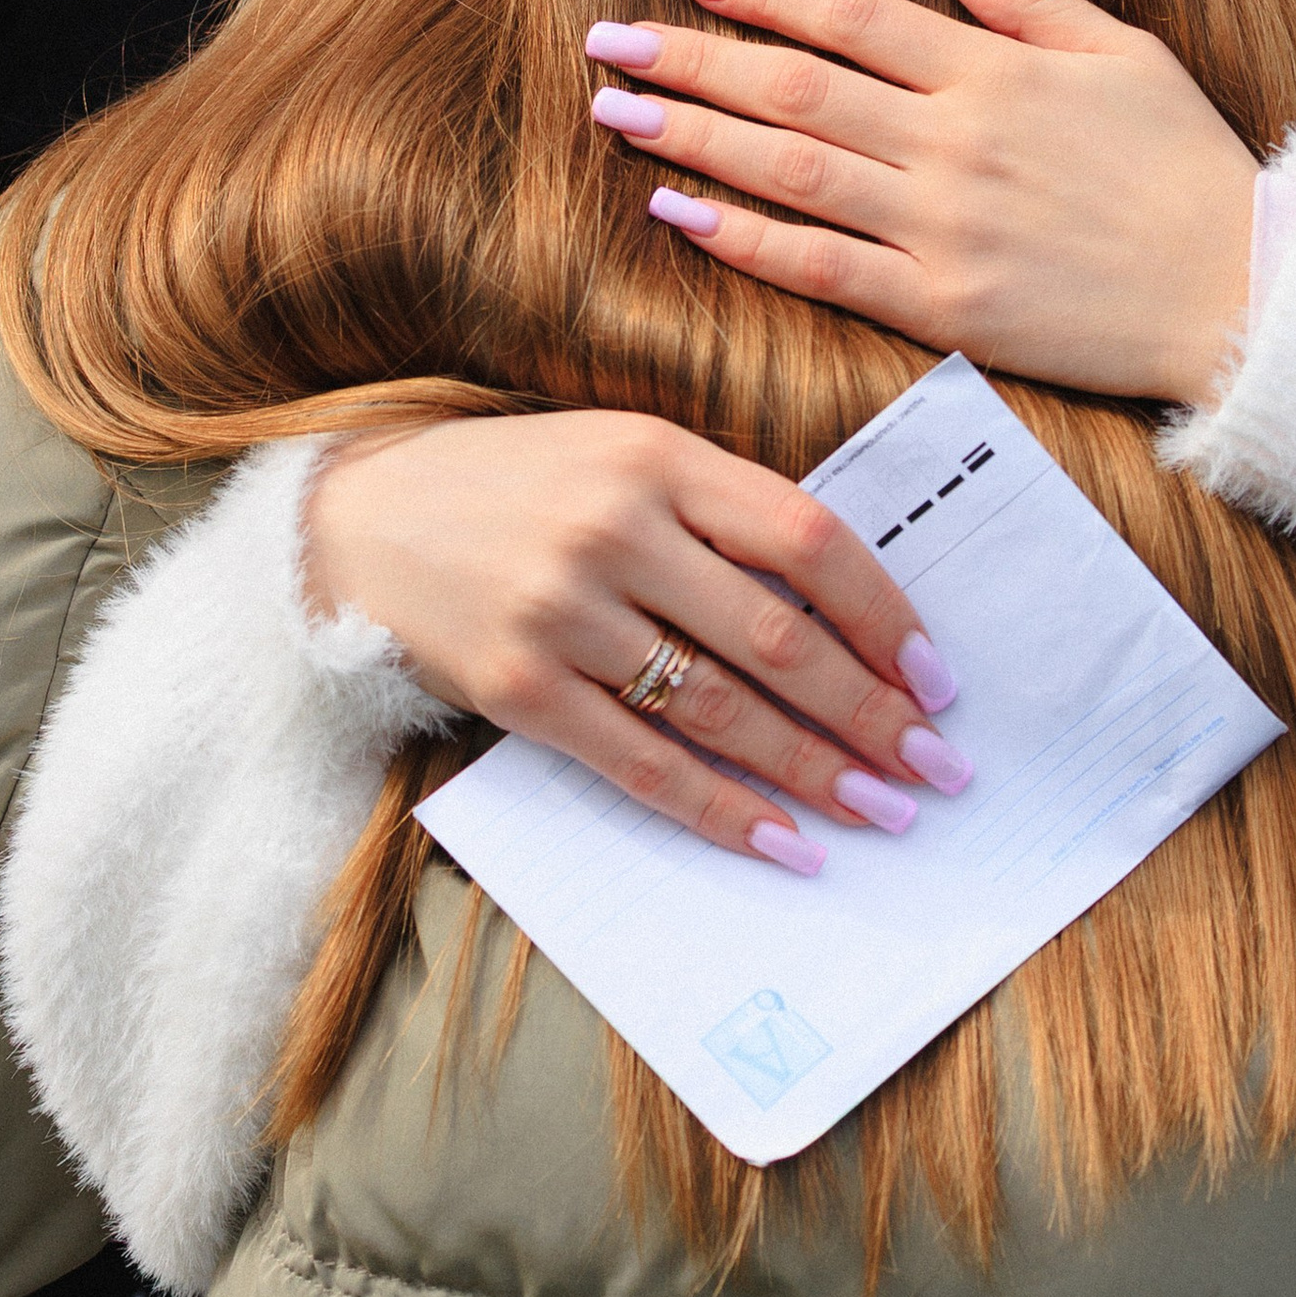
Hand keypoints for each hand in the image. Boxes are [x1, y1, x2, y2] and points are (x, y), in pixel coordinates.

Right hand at [302, 412, 970, 874]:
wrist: (357, 520)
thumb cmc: (520, 485)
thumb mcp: (623, 455)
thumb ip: (722, 510)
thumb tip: (849, 610)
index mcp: (657, 455)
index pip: (806, 537)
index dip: (885, 615)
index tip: (937, 677)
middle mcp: (614, 529)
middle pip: (777, 637)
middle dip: (871, 713)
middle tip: (934, 768)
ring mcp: (561, 612)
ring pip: (719, 709)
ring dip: (813, 770)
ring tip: (880, 811)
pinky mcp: (517, 688)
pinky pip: (640, 764)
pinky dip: (719, 809)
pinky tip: (779, 841)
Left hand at [582, 0, 1256, 405]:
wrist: (1243, 292)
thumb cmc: (1188, 168)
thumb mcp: (1123, 51)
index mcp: (994, 71)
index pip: (848, 13)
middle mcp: (955, 141)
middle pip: (794, 85)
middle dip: (691, 59)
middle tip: (608, 41)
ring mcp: (944, 227)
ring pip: (790, 169)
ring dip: (693, 137)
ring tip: (618, 113)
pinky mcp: (945, 307)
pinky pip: (822, 267)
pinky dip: (744, 238)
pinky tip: (679, 211)